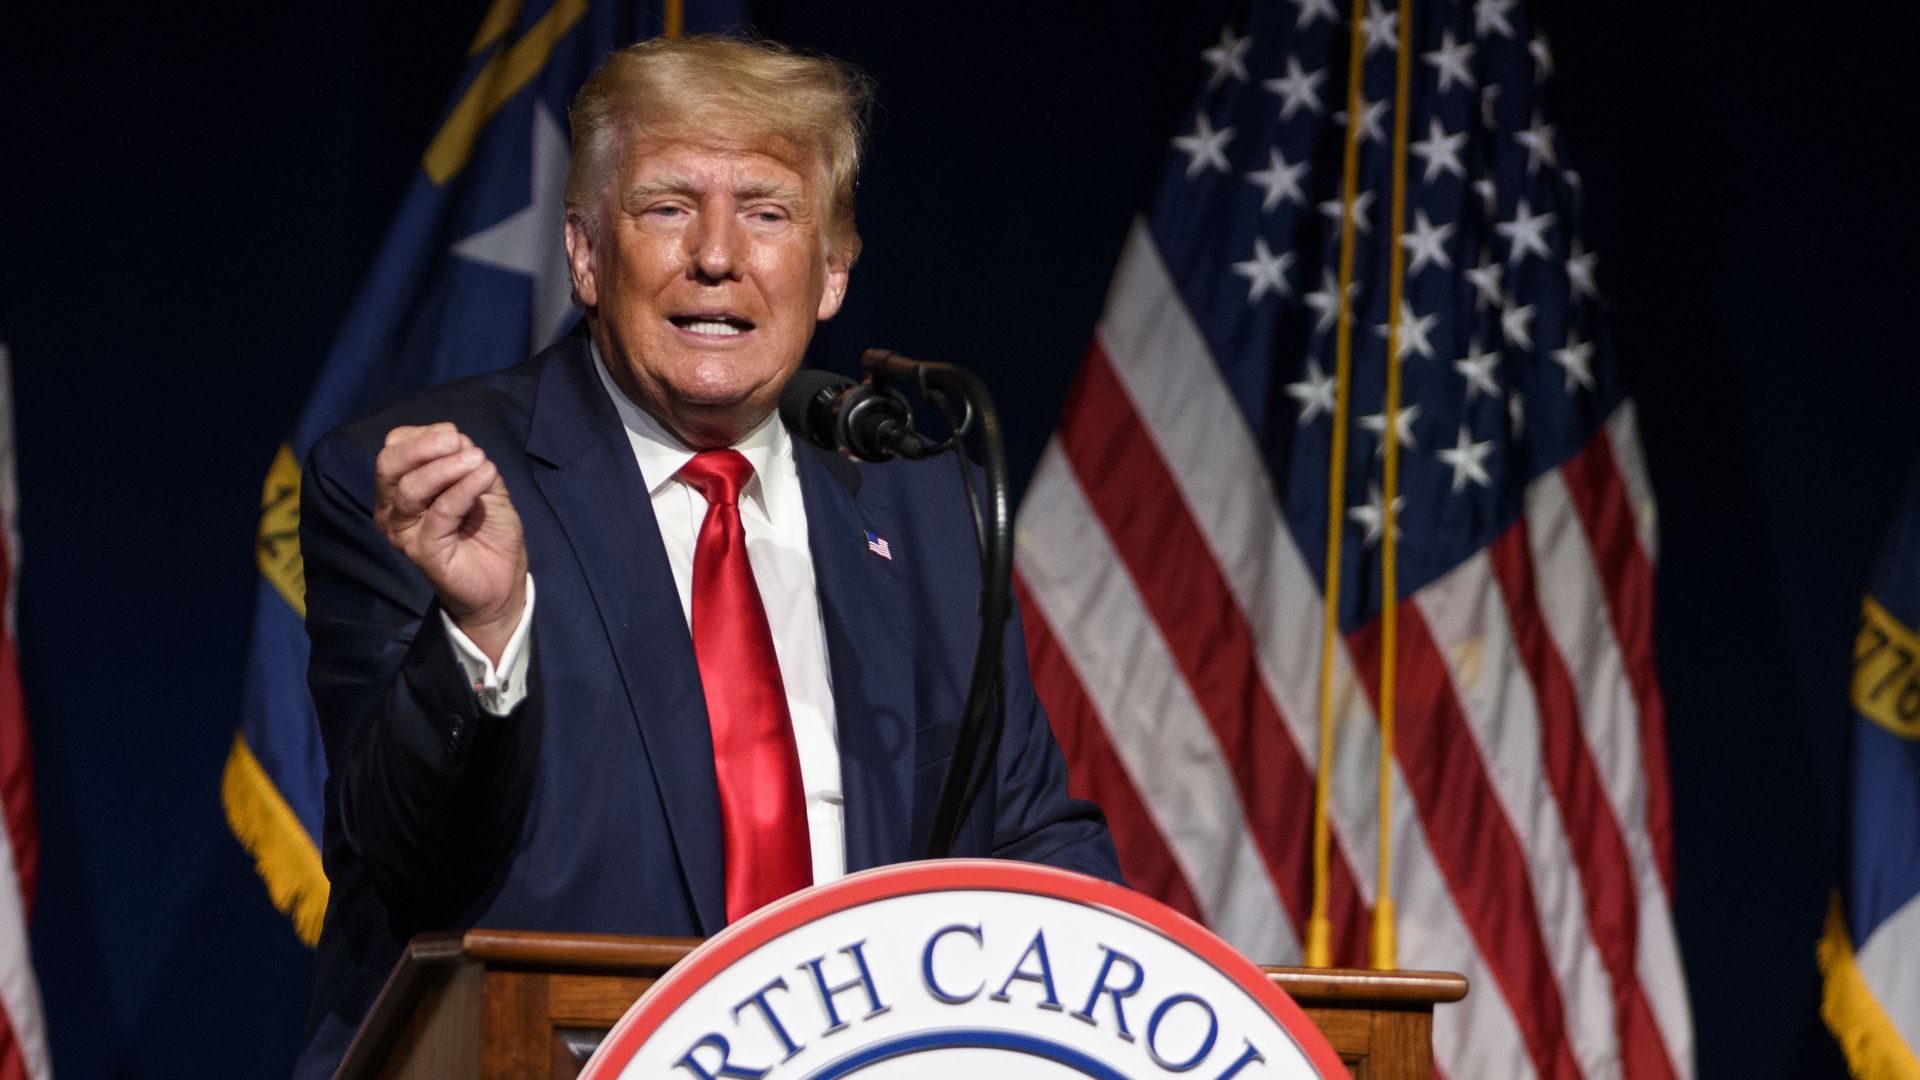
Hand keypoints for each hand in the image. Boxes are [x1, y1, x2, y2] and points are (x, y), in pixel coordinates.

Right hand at [373, 423, 527, 662]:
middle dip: (423, 445)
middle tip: (457, 442)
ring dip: (447, 467)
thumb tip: (457, 439)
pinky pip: (441, 511)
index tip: (455, 436)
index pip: (394, 448)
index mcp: (399, 489)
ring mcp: (404, 532)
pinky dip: (464, 488)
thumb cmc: (487, 530)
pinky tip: (486, 475)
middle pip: (389, 464)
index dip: (423, 435)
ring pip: (410, 488)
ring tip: (479, 461)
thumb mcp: (482, 484)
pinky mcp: (422, 551)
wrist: (502, 580)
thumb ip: (467, 461)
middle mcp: (392, 509)